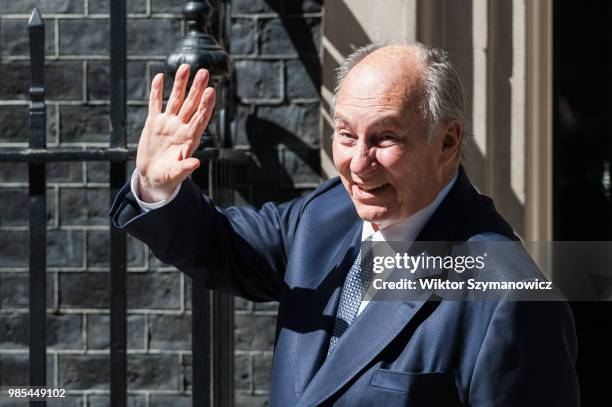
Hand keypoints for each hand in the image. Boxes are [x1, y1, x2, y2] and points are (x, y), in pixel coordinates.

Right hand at [136, 64, 215, 201]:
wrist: (152, 177)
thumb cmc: (166, 179)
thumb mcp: (174, 176)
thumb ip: (184, 169)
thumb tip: (196, 163)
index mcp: (188, 140)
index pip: (200, 119)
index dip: (205, 105)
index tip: (211, 91)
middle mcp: (181, 128)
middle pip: (191, 105)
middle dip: (197, 88)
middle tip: (204, 72)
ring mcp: (168, 124)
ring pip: (176, 100)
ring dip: (181, 84)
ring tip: (186, 66)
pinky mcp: (154, 123)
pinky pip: (156, 104)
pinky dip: (157, 91)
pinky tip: (159, 76)